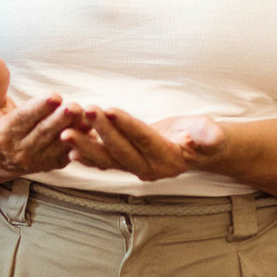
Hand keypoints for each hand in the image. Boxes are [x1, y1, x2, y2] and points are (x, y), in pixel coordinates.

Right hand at [0, 58, 85, 175]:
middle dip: (61, 119)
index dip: (39, 108)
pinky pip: (68, 155)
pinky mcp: (51, 165)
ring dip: (75, 131)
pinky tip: (93, 131)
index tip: (55, 96)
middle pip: (43, 133)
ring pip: (59, 144)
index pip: (23, 119)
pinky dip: (81, 144)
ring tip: (87, 116)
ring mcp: (37, 160)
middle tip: (76, 106)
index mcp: (3, 134)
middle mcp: (19, 151)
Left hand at [62, 107, 226, 181]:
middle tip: (82, 111)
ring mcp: (134, 168)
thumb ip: (209, 135)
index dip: (126, 125)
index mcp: (169, 159)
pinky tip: (67, 146)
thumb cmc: (205, 138)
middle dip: (99, 131)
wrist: (197, 151)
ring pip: (106, 158)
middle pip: (120, 150)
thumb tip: (212, 135)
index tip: (108, 109)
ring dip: (85, 145)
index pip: (144, 139)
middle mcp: (149, 168)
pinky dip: (84, 154)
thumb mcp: (212, 134)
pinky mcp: (124, 163)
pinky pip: (101, 161)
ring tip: (64, 132)